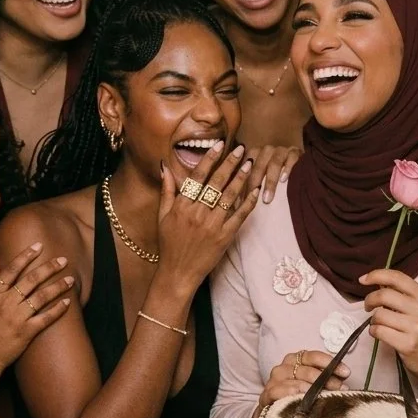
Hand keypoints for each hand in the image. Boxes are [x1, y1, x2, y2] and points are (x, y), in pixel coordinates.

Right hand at [0, 242, 75, 373]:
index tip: (38, 245)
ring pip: (41, 297)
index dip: (25, 256)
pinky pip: (45, 318)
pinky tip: (68, 303)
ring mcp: (16, 319)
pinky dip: (57, 310)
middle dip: (49, 268)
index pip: (11, 270)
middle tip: (63, 259)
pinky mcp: (26, 333)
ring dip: (58, 286)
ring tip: (70, 279)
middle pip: (30, 280)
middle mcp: (5, 304)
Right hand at [157, 142, 259, 292]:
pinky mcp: (225, 237)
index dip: (209, 159)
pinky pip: (239, 216)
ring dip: (241, 178)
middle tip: (241, 149)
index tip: (219, 145)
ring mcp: (212, 226)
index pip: (197, 177)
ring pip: (229, 196)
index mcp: (182, 206)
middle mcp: (197, 213)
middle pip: (216, 182)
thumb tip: (164, 166)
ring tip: (250, 163)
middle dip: (230, 163)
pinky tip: (256, 190)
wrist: (178, 273)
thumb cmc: (169, 244)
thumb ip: (167, 190)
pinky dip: (249, 202)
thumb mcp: (162, 216)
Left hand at [243, 144, 300, 204]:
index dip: (241, 182)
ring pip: (274, 163)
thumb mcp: (259, 178)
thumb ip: (248, 184)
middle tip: (251, 201)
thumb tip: (235, 202)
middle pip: (258, 165)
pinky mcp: (296, 152)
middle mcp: (267, 150)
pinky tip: (284, 180)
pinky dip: (287, 168)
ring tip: (267, 200)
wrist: (300, 167)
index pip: (245, 165)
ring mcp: (282, 150)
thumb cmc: (274, 177)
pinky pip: (291, 158)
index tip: (238, 201)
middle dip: (255, 183)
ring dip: (270, 181)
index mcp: (254, 154)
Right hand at [253, 349, 348, 417]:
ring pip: (295, 380)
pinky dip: (292, 394)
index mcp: (295, 360)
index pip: (313, 356)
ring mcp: (274, 381)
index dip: (330, 363)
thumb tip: (344, 384)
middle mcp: (283, 367)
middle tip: (340, 389)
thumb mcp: (311, 386)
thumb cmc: (295, 396)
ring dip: (312, 388)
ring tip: (324, 396)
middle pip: (307, 370)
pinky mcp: (266, 395)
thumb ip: (325, 381)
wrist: (272, 412)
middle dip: (326, 380)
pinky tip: (302, 398)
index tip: (346, 372)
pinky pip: (279, 391)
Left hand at [359, 269, 417, 404]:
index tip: (363, 280)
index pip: (397, 277)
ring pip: (379, 315)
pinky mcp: (408, 344)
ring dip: (373, 320)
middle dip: (369, 300)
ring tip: (379, 324)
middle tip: (368, 307)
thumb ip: (402, 294)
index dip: (376, 275)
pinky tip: (379, 333)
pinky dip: (373, 331)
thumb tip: (376, 281)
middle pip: (384, 295)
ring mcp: (416, 328)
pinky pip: (379, 331)